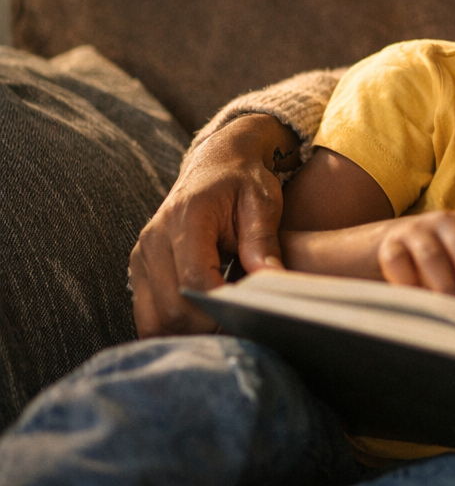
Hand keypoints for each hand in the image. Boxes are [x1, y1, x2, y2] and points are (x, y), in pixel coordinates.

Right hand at [128, 114, 293, 336]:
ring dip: (188, 333)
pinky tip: (205, 322)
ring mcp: (141, 258)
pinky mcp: (139, 272)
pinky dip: (174, 328)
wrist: (215, 164)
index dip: (223, 306)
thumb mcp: (262, 202)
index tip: (252, 313)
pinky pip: (147, 316)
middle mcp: (154, 241)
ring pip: (153, 321)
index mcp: (186, 219)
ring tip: (224, 326)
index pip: (195, 281)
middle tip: (243, 327)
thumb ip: (263, 241)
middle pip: (171, 309)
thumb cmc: (243, 181)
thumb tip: (271, 279)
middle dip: (208, 327)